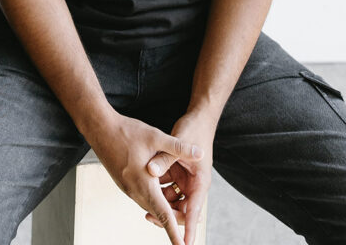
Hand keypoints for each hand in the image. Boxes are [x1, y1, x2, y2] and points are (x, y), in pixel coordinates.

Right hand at [87, 112, 203, 244]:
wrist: (99, 129)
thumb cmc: (126, 132)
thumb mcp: (155, 137)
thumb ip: (179, 147)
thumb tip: (200, 153)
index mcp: (145, 184)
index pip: (164, 214)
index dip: (175, 233)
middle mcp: (135, 191)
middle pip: (159, 213)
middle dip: (175, 218)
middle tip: (192, 220)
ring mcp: (128, 189)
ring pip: (151, 204)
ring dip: (165, 205)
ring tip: (180, 201)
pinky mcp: (124, 183)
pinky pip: (143, 196)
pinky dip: (156, 196)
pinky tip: (161, 184)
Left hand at [145, 111, 215, 244]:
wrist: (199, 117)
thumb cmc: (193, 129)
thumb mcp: (178, 143)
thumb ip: (164, 158)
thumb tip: (150, 171)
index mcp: (200, 181)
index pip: (194, 210)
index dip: (188, 228)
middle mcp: (194, 183)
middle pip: (183, 208)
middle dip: (168, 214)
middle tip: (149, 217)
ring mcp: (186, 178)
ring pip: (173, 198)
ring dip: (161, 201)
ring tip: (144, 204)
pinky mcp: (178, 171)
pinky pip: (168, 185)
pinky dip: (159, 187)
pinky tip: (147, 183)